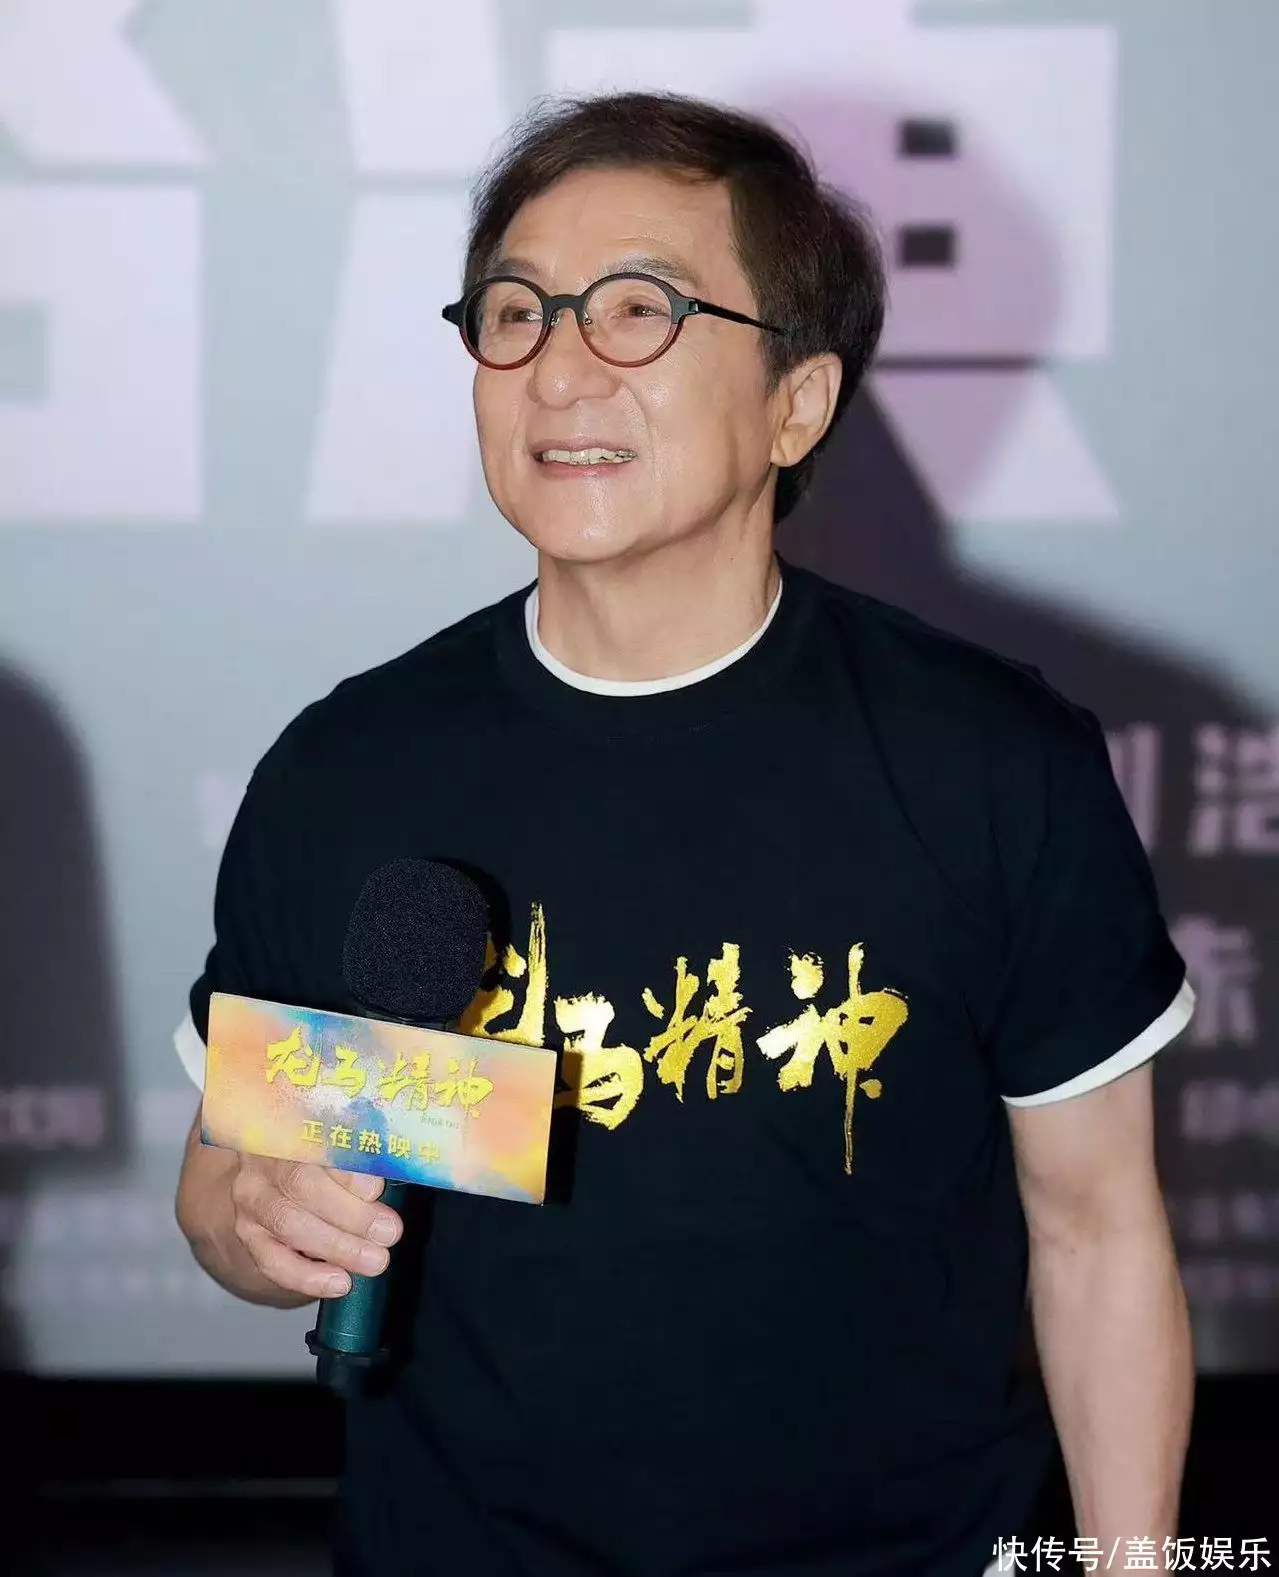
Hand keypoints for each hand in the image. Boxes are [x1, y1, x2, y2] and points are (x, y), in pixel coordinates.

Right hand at [229, 1155, 401, 1299]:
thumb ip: (365, 1154)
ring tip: (375, 1260)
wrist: (287, 1181)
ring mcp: (252, 1197)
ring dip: (337, 1246)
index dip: (346, 1168)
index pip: (314, 1140)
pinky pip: (273, 1261)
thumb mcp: (349, 1144)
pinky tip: (339, 1282)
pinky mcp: (248, 1234)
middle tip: (388, 1233)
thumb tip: (389, 1174)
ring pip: (288, 1224)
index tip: (376, 1189)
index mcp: (293, 1121)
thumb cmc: (333, 1158)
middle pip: (301, 1185)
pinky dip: (308, 1276)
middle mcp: (265, 1157)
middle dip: (351, 1214)